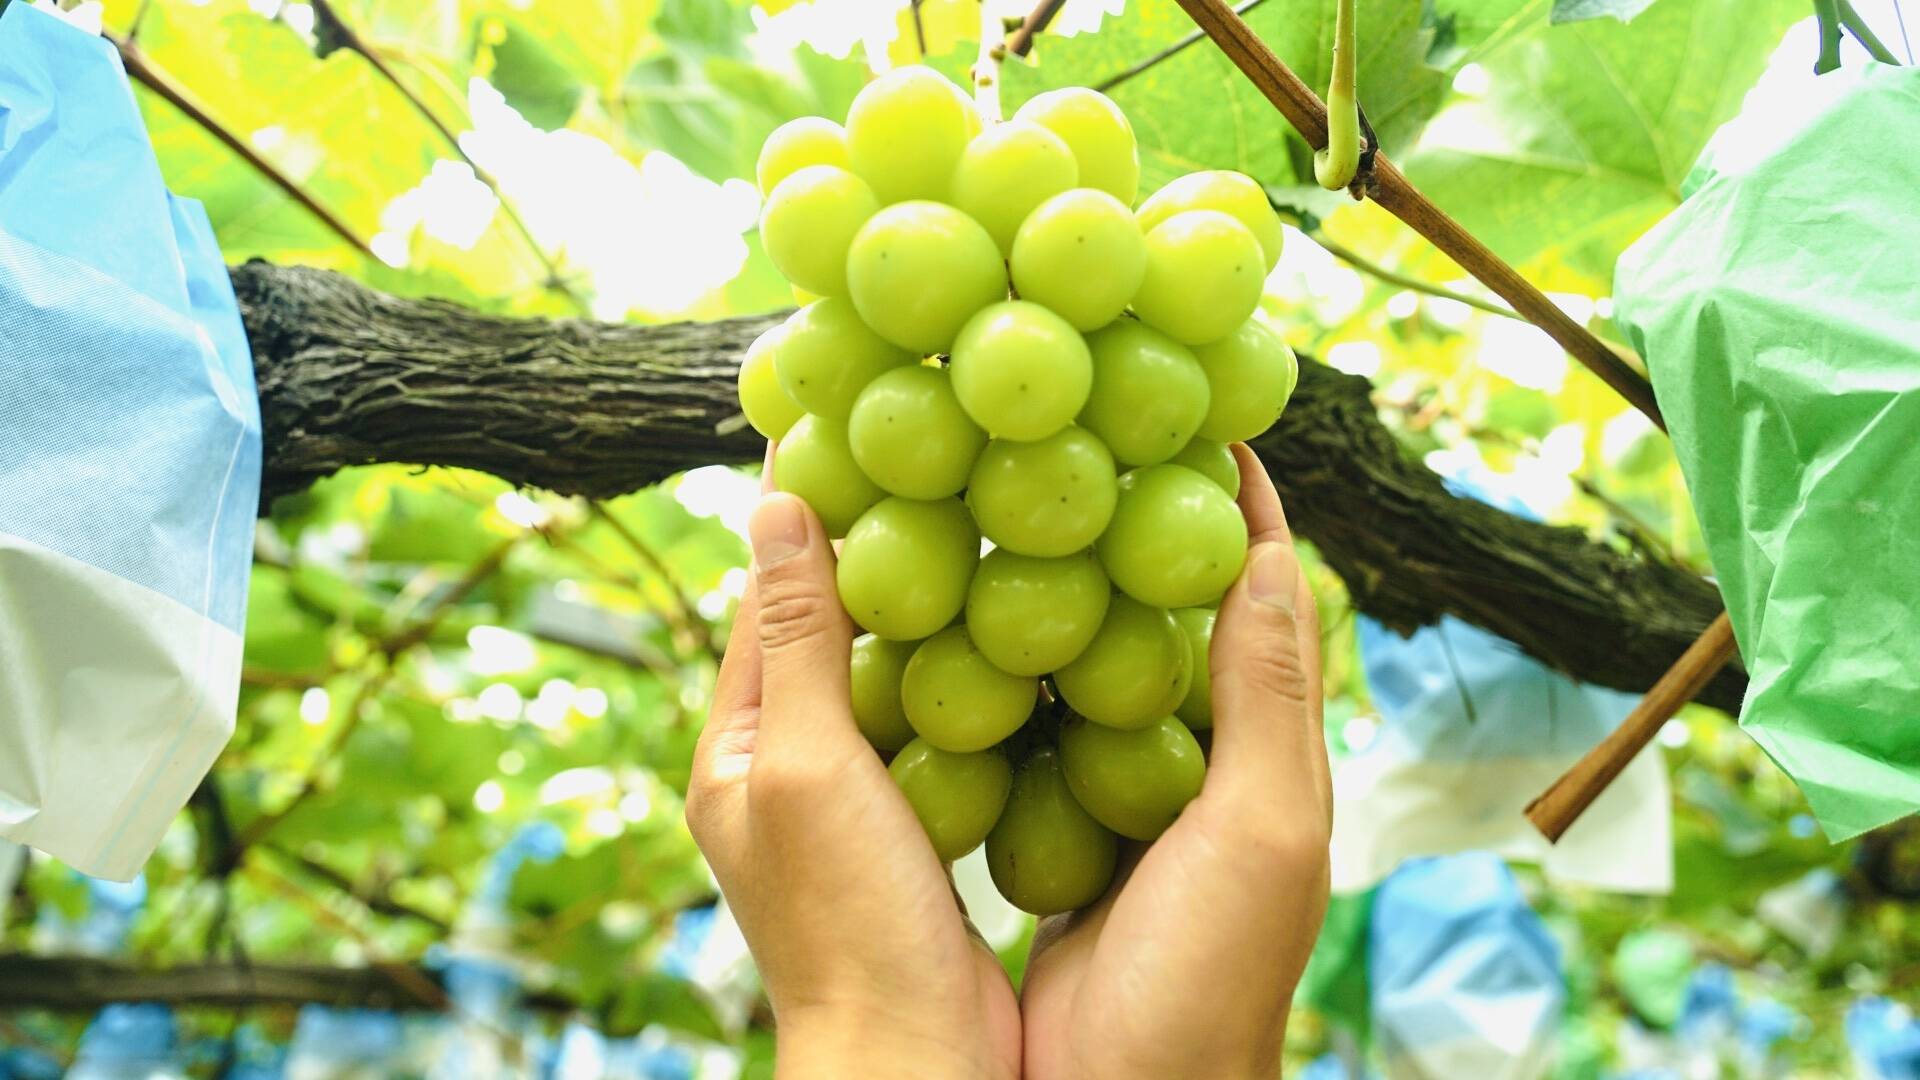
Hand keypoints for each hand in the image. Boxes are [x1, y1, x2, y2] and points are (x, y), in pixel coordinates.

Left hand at [686, 481, 1020, 1079]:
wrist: (914, 1055)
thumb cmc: (845, 917)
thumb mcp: (805, 762)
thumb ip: (794, 637)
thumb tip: (771, 500)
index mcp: (737, 742)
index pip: (760, 590)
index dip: (794, 501)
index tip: (830, 408)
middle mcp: (787, 763)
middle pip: (825, 621)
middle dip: (867, 536)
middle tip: (923, 442)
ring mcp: (854, 798)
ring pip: (888, 667)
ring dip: (924, 596)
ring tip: (979, 508)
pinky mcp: (918, 826)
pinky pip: (938, 720)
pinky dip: (968, 665)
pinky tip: (1022, 626)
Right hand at [1020, 443, 1332, 1079]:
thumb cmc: (1211, 979)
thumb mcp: (1265, 829)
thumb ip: (1267, 694)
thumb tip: (1271, 547)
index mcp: (1261, 756)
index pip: (1259, 599)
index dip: (1238, 507)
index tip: (1200, 415)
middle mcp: (1192, 766)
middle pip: (1165, 618)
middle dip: (1129, 528)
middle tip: (1075, 441)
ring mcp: (1115, 801)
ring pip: (1085, 667)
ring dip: (1054, 589)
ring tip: (1000, 506)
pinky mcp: (1046, 833)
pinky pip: (1024, 732)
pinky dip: (996, 673)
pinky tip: (945, 626)